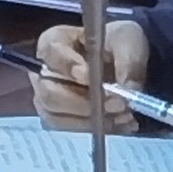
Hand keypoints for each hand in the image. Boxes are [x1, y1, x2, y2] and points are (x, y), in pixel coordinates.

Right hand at [32, 15, 151, 130]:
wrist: (124, 65)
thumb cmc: (119, 46)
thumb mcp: (128, 42)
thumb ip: (128, 61)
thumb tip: (127, 89)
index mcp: (54, 42)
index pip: (51, 53)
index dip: (67, 66)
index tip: (89, 76)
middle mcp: (43, 70)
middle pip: (48, 93)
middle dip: (84, 103)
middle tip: (118, 104)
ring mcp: (48, 96)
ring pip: (56, 116)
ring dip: (91, 121)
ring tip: (124, 116)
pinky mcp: (60, 117)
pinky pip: (71, 129)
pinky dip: (99, 129)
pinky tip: (122, 124)